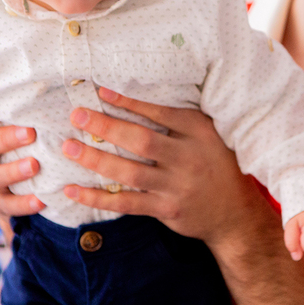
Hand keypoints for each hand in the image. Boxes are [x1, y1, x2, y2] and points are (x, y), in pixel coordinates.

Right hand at [0, 107, 45, 232]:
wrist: (24, 190)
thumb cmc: (30, 145)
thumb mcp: (29, 126)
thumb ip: (35, 111)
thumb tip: (63, 81)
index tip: (8, 101)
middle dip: (6, 138)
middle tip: (31, 132)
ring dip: (13, 171)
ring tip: (35, 165)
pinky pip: (6, 205)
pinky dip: (23, 203)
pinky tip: (41, 200)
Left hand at [59, 87, 265, 248]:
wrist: (234, 213)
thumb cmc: (215, 165)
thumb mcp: (208, 136)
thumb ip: (180, 121)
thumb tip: (135, 99)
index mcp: (199, 132)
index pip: (160, 113)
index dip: (130, 102)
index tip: (102, 91)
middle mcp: (188, 158)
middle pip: (140, 140)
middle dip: (106, 126)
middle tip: (77, 115)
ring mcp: (176, 186)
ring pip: (129, 172)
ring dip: (95, 159)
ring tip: (69, 147)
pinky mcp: (166, 209)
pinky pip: (126, 202)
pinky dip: (97, 197)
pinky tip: (74, 190)